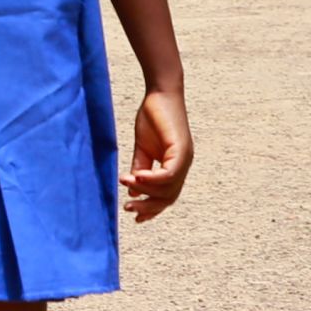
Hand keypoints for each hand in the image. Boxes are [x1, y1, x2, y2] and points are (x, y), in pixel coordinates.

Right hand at [123, 83, 191, 220]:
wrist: (160, 92)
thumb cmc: (152, 117)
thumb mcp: (142, 149)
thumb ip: (140, 170)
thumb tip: (134, 192)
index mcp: (175, 166)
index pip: (167, 196)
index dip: (153, 209)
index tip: (136, 217)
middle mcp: (183, 165)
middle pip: (169, 198)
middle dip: (149, 207)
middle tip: (128, 208)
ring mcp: (185, 158)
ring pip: (168, 189)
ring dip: (146, 192)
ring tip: (126, 187)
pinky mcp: (181, 150)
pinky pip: (168, 174)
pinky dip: (151, 180)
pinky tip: (136, 178)